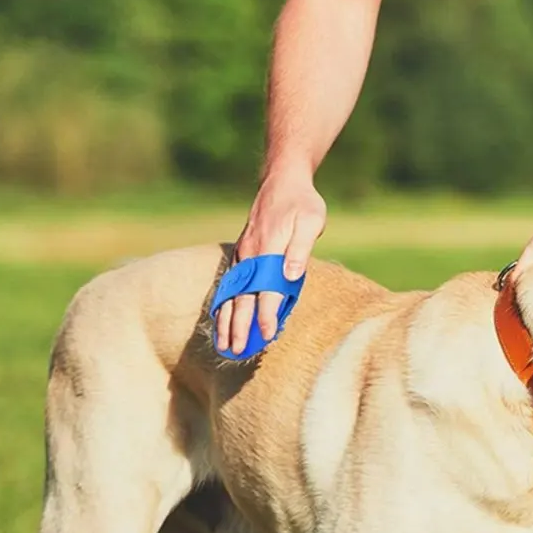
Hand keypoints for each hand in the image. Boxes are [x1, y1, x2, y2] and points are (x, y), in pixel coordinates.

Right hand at [215, 173, 326, 354]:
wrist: (282, 180)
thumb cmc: (302, 203)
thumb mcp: (310, 220)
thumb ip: (300, 248)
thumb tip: (290, 273)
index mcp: (269, 248)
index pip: (267, 289)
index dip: (266, 314)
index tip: (266, 335)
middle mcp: (251, 254)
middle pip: (242, 296)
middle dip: (239, 326)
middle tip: (237, 351)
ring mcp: (243, 255)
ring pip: (230, 294)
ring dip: (226, 321)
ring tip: (224, 346)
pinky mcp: (241, 256)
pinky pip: (228, 285)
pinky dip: (223, 306)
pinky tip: (221, 323)